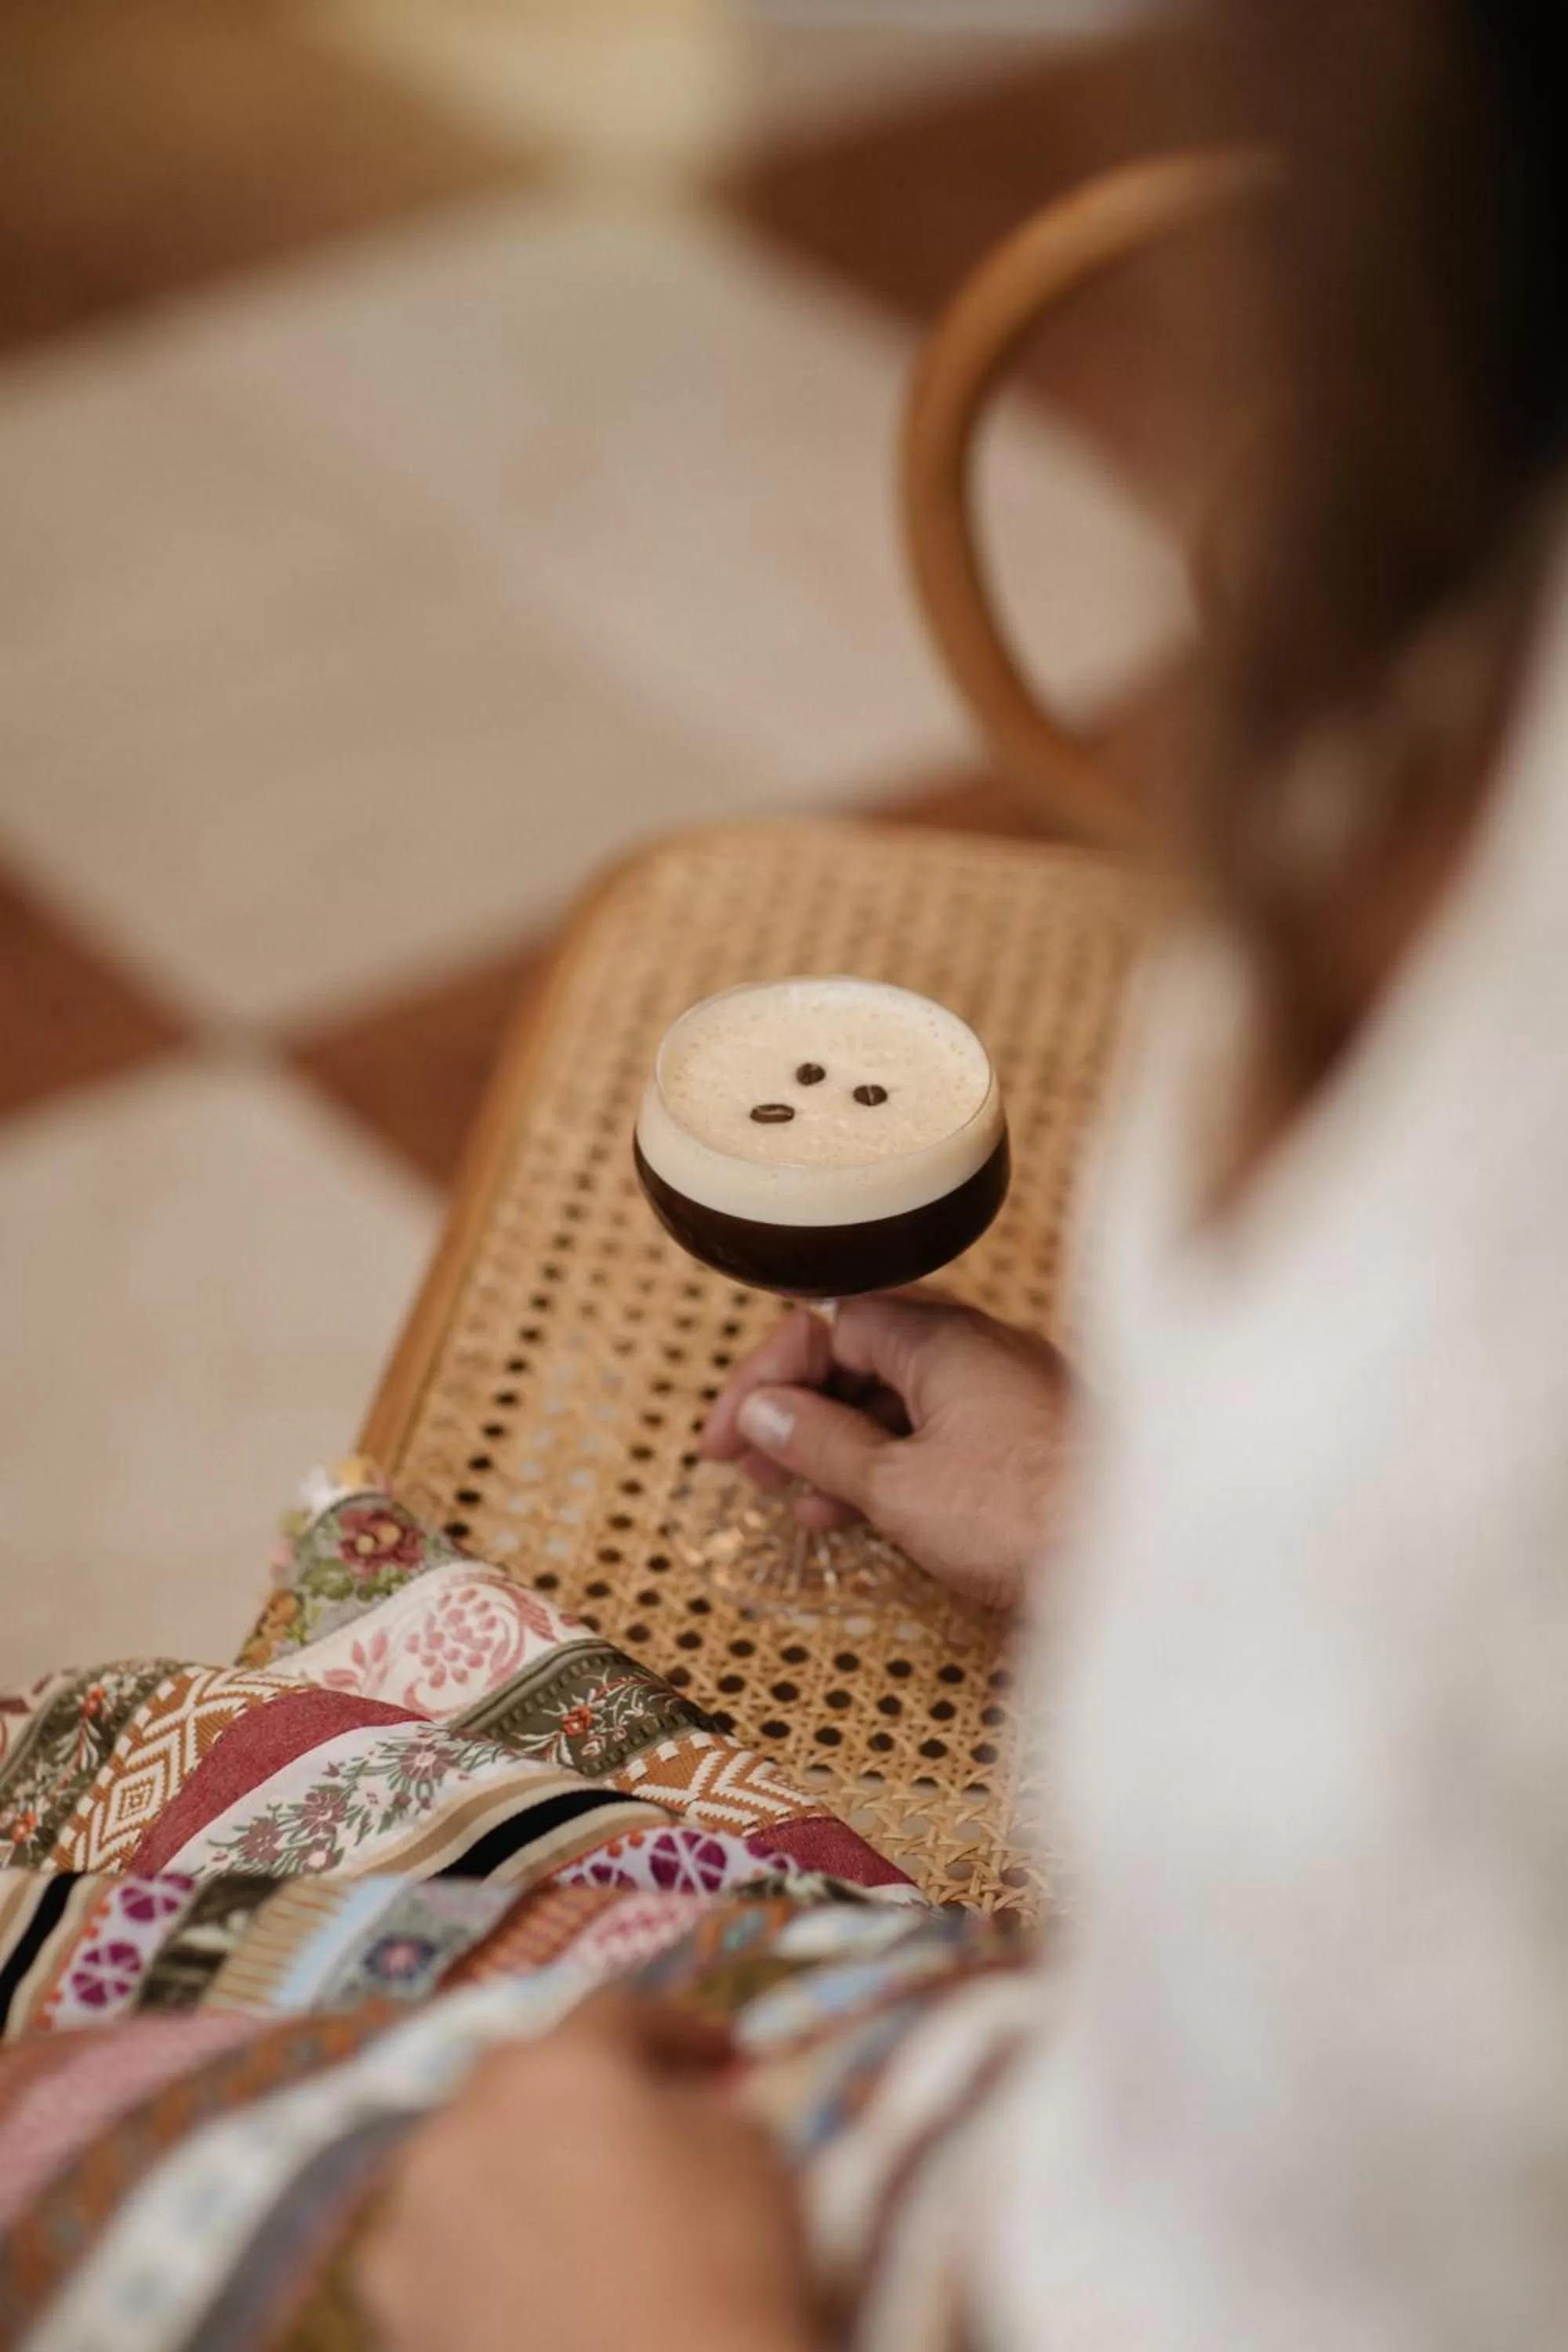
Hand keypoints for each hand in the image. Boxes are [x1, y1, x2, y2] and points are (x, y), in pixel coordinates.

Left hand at [359, 1996, 818, 2351]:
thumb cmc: (724, 2278)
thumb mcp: (752, 2155)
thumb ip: (701, 2105)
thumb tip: (677, 2104)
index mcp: (560, 2069)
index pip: (615, 2013)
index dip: (675, 2030)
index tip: (718, 2058)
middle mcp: (465, 2125)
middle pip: (520, 2076)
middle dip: (579, 2089)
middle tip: (635, 2124)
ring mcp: (415, 2222)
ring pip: (464, 2161)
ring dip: (514, 2165)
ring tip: (570, 2209)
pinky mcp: (392, 2309)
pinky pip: (438, 2249)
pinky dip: (476, 2250)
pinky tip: (525, 2283)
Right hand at [701, 1293, 1072, 1610]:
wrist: (1153, 1560)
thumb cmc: (1029, 1515)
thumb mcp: (899, 1486)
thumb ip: (822, 1443)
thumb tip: (764, 1410)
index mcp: (942, 1338)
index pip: (826, 1323)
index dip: (765, 1377)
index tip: (728, 1438)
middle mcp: (978, 1348)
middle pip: (861, 1355)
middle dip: (795, 1408)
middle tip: (744, 1464)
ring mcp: (1008, 1393)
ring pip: (898, 1399)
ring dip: (836, 1442)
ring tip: (789, 1497)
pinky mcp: (1029, 1440)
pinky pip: (937, 1432)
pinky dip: (887, 1463)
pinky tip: (853, 1511)